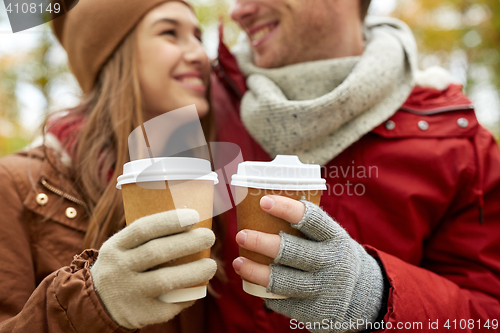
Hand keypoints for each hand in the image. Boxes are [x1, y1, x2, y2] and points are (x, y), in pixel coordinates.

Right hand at [91, 209, 216, 329]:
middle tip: (209, 237)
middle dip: (188, 243)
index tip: (194, 216)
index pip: (143, 228)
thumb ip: (148, 238)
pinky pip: (168, 305)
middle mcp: (117, 268)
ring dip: (194, 272)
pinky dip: (187, 296)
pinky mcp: (137, 314)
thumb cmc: (124, 265)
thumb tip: (191, 222)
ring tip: (211, 266)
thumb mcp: (123, 248)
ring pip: (165, 280)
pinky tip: (197, 288)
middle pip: (157, 252)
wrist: (98, 303)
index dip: (170, 221)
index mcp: (115, 246)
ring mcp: (127, 293)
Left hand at [233, 196, 383, 332]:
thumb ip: (306, 225)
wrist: (361, 294)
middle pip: (292, 252)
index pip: (312, 219)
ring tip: (238, 262)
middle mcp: (332, 262)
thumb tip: (261, 203)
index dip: (287, 209)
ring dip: (255, 271)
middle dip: (262, 242)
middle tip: (241, 234)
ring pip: (283, 280)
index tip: (264, 201)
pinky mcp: (314, 310)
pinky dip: (265, 292)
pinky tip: (252, 282)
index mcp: (335, 238)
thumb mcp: (330, 237)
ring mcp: (323, 289)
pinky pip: (282, 302)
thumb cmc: (332, 254)